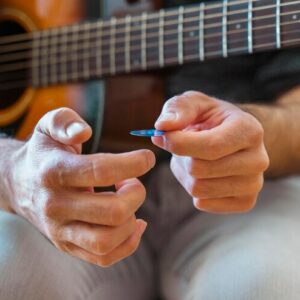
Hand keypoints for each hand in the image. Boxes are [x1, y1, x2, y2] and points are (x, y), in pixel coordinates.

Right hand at [8, 108, 155, 265]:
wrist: (18, 183)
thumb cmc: (44, 153)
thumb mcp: (49, 127)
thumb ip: (65, 122)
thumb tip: (85, 132)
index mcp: (54, 172)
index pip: (101, 171)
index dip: (134, 164)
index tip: (147, 158)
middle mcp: (55, 205)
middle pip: (112, 211)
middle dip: (137, 193)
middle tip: (133, 181)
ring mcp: (60, 230)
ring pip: (108, 240)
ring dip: (131, 219)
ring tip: (127, 201)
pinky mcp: (67, 245)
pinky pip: (104, 257)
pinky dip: (128, 242)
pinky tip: (134, 222)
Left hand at [152, 91, 268, 213]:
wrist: (231, 137)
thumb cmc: (210, 119)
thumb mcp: (194, 103)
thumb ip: (178, 109)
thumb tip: (162, 127)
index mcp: (249, 130)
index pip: (210, 147)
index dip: (178, 144)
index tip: (162, 137)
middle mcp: (258, 160)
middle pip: (199, 170)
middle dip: (181, 158)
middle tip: (183, 148)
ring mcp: (253, 184)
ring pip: (199, 189)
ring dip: (185, 174)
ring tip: (192, 159)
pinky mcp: (245, 202)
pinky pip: (203, 204)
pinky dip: (193, 189)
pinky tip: (201, 174)